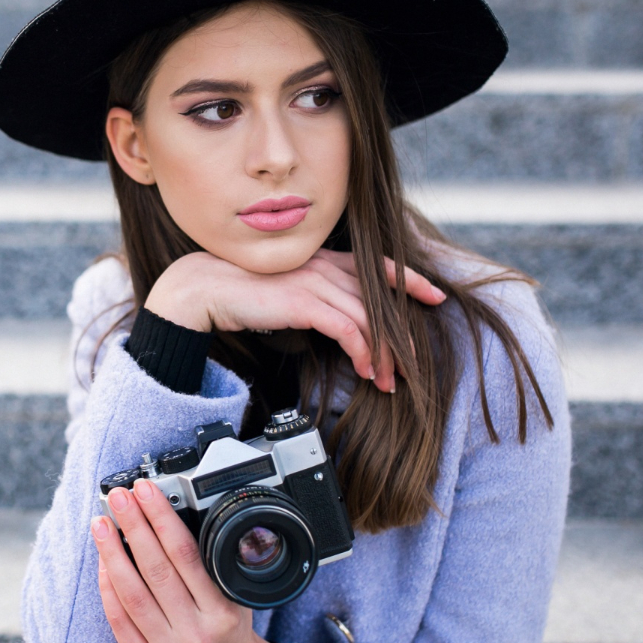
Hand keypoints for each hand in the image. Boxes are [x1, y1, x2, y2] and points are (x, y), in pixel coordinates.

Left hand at [92, 478, 277, 642]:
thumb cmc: (231, 631)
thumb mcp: (237, 596)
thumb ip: (212, 565)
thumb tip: (175, 519)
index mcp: (221, 612)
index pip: (186, 555)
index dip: (162, 518)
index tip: (147, 492)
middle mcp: (194, 633)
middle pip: (155, 570)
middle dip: (134, 527)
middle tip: (119, 498)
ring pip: (132, 594)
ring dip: (112, 553)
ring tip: (101, 524)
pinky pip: (119, 621)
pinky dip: (108, 588)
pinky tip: (102, 562)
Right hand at [144, 249, 445, 392]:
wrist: (207, 288)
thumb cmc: (245, 293)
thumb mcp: (290, 290)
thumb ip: (316, 296)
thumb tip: (338, 320)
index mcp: (325, 259)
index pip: (380, 266)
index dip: (411, 280)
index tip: (435, 296)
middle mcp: (326, 266)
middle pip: (381, 299)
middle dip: (403, 335)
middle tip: (415, 365)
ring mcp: (316, 282)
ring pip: (370, 318)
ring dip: (386, 354)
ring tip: (392, 382)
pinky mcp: (304, 302)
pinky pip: (348, 329)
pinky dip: (363, 352)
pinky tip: (367, 371)